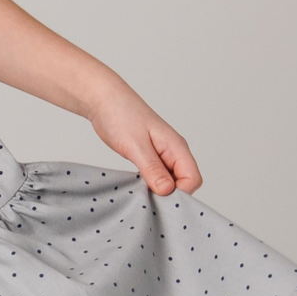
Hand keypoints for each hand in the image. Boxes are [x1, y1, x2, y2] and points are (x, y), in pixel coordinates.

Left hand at [84, 79, 201, 196]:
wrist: (103, 99)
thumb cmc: (120, 115)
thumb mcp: (135, 146)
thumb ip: (153, 169)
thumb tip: (167, 191)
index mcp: (176, 147)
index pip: (193, 179)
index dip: (178, 193)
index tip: (157, 196)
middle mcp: (174, 151)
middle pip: (184, 183)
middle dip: (168, 194)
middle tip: (145, 194)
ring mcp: (163, 154)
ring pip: (170, 181)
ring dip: (158, 189)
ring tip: (138, 189)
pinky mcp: (151, 156)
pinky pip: (158, 176)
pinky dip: (149, 183)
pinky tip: (136, 184)